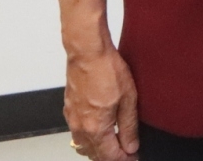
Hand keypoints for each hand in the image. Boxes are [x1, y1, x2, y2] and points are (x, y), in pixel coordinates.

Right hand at [64, 45, 138, 160]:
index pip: (110, 156)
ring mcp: (72, 118)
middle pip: (94, 155)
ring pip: (84, 146)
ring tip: (113, 146)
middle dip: (111, 158)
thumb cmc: (107, 70)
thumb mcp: (128, 99)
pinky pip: (77, 133)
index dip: (124, 160)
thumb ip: (129, 126)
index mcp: (96, 128)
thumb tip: (131, 146)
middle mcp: (80, 127)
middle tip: (126, 154)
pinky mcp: (68, 109)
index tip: (133, 158)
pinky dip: (88, 138)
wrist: (87, 52)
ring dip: (98, 150)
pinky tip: (98, 132)